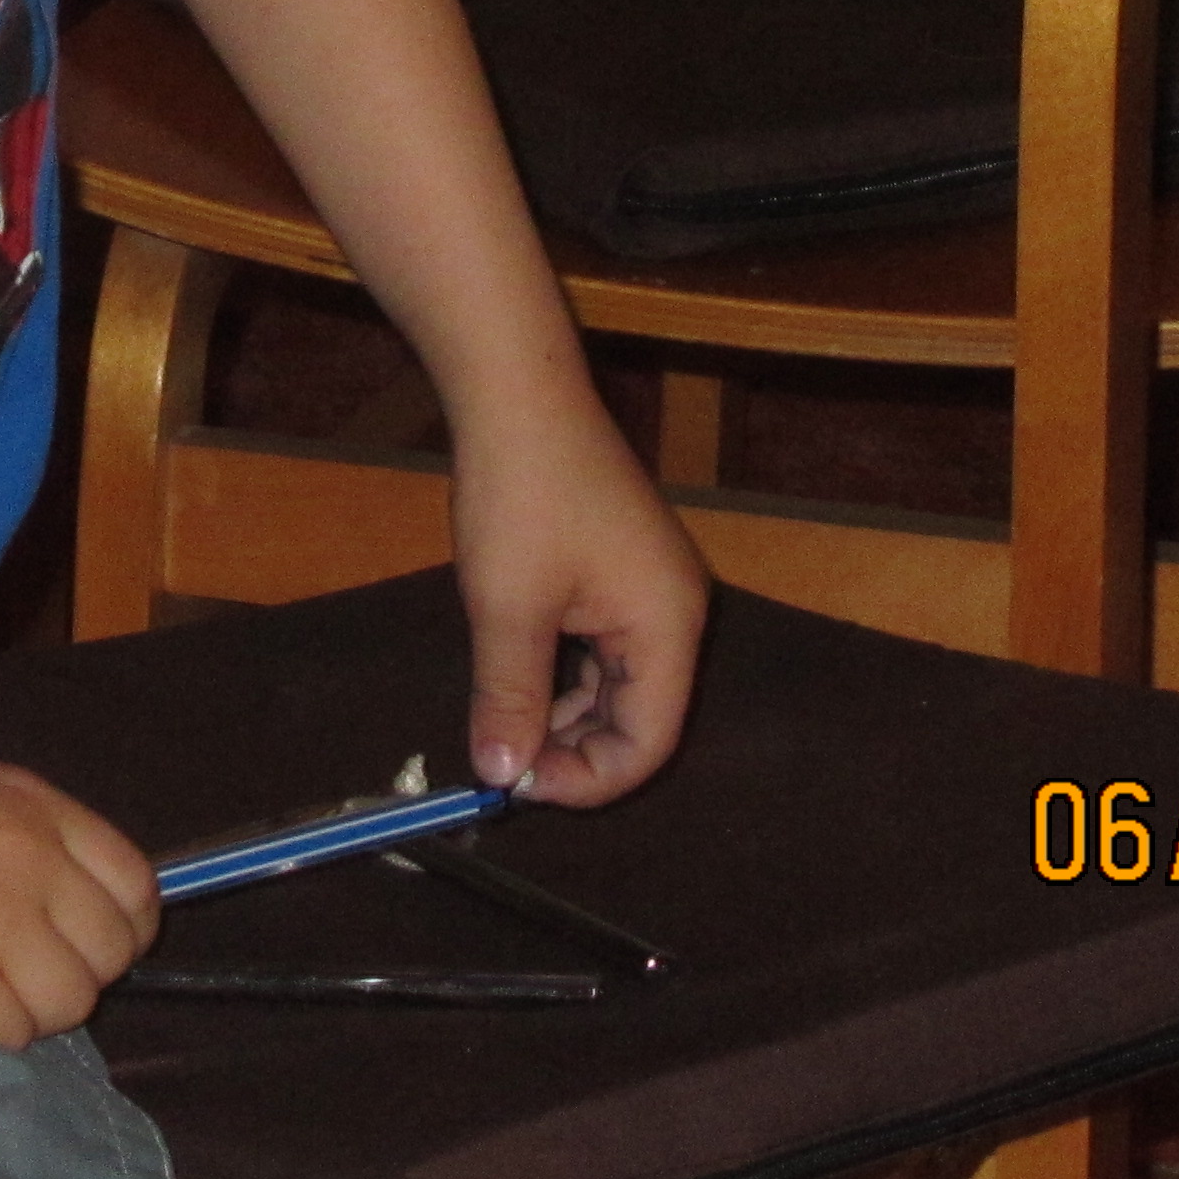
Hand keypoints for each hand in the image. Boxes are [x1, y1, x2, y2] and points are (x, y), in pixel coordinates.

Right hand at [0, 751, 156, 1046]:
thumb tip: (78, 909)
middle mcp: (30, 856)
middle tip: (17, 973)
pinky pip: (15, 1033)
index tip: (83, 945)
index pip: (135, 883)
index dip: (118, 927)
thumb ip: (26, 838)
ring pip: (71, 1001)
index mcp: (33, 803)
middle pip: (111, 951)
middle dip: (75, 972)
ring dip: (31, 1008)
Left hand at [451, 405, 709, 808]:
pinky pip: (605, 644)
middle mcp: (677, 610)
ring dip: (565, 711)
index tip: (519, 785)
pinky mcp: (622, 566)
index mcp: (669, 627)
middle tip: (506, 758)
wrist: (519, 393)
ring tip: (505, 718)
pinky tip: (519, 671)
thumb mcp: (507, 610)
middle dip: (575, 748)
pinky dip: (565, 670)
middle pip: (641, 716)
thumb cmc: (521, 499)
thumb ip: (510, 699)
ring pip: (619, 682)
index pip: (649, 742)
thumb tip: (501, 776)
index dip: (588, 780)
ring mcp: (652, 585)